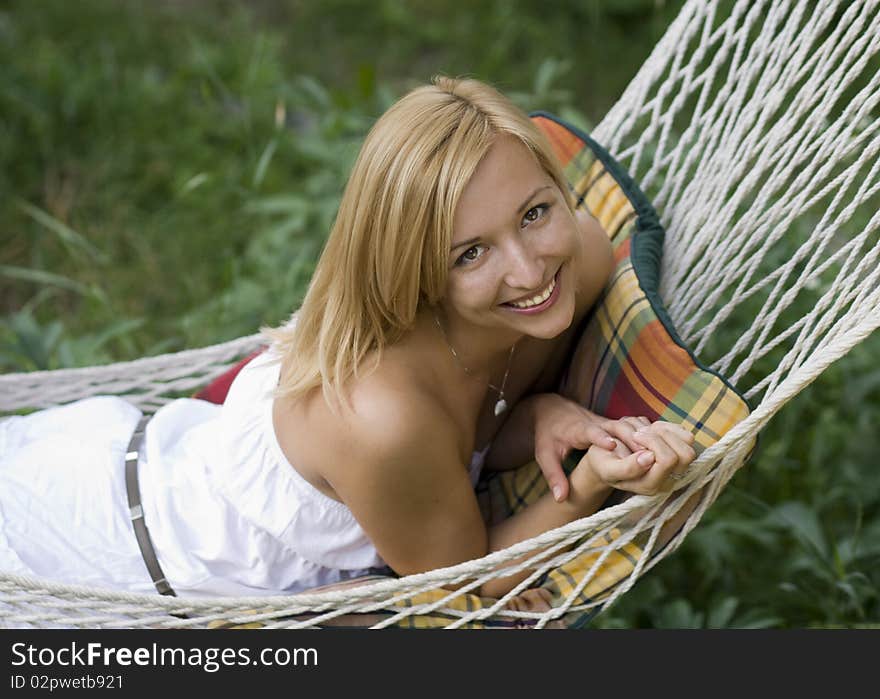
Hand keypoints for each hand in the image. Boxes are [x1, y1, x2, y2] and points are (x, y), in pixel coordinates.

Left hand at [531, 395, 654, 501]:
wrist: (553, 411)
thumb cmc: (548, 435)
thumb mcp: (545, 455)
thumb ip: (553, 476)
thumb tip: (560, 499)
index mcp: (577, 429)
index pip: (589, 431)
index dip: (600, 437)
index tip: (612, 446)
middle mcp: (595, 422)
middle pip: (616, 426)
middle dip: (631, 438)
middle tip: (647, 454)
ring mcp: (607, 421)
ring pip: (629, 424)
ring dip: (644, 437)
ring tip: (658, 454)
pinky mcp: (615, 423)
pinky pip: (634, 425)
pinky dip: (648, 433)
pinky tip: (663, 446)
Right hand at [579, 420, 696, 495]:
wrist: (605, 462)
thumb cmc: (604, 464)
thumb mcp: (607, 468)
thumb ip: (627, 468)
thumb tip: (649, 458)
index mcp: (650, 485)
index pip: (668, 460)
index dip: (652, 442)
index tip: (634, 436)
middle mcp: (668, 480)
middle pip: (685, 455)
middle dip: (662, 436)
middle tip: (640, 433)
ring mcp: (675, 468)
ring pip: (689, 444)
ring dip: (667, 431)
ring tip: (646, 430)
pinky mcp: (677, 455)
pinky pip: (686, 436)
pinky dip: (670, 427)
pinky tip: (653, 429)